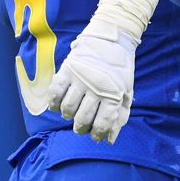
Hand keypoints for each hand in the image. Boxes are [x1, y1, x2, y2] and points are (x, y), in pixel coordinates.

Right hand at [47, 18, 139, 143]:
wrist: (112, 39)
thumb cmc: (120, 69)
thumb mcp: (126, 92)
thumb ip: (119, 116)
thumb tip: (110, 140)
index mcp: (114, 94)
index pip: (102, 123)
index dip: (98, 134)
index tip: (95, 137)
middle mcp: (96, 88)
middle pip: (82, 119)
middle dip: (81, 128)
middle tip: (81, 127)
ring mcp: (80, 79)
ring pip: (67, 108)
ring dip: (68, 115)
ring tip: (71, 114)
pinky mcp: (67, 69)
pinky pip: (55, 92)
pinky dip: (53, 103)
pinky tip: (57, 105)